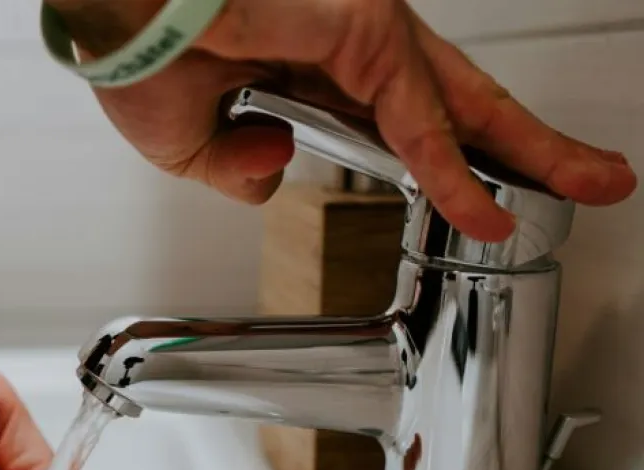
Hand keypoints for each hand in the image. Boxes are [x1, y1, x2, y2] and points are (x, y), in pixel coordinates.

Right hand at [53, 0, 636, 241]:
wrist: (118, 19)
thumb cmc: (139, 59)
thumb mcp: (193, 149)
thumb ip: (240, 169)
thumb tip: (273, 171)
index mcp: (307, 75)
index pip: (399, 125)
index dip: (443, 163)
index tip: (474, 200)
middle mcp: (347, 54)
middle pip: (457, 110)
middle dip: (525, 148)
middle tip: (587, 178)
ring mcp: (363, 41)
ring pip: (463, 108)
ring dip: (528, 152)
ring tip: (590, 184)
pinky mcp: (365, 32)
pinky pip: (418, 120)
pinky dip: (451, 171)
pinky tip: (485, 210)